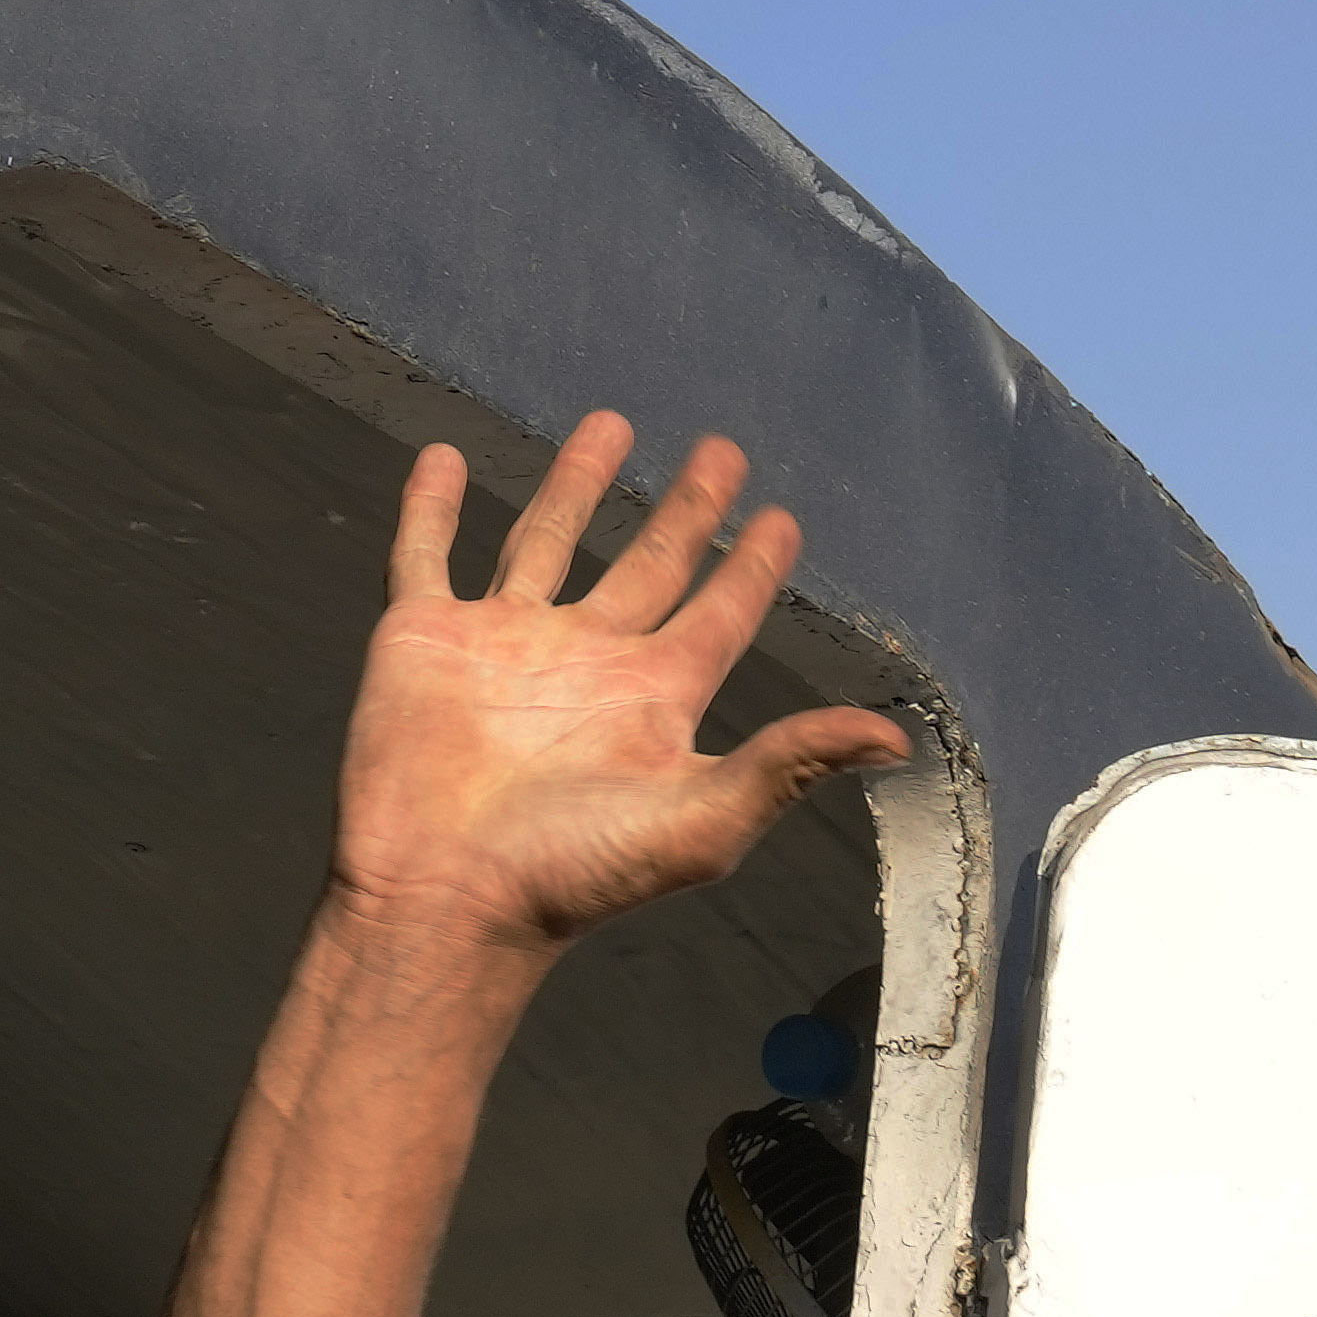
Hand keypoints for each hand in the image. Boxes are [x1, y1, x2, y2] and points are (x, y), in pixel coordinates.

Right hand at [326, 415, 906, 967]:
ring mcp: (502, 644)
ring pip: (544, 540)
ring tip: (611, 423)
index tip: (783, 519)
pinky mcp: (420, 639)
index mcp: (652, 699)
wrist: (447, 893)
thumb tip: (896, 739)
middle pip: (648, 564)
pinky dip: (429, 507)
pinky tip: (440, 457)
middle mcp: (585, 662)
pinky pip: (426, 555)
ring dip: (575, 484)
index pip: (718, 614)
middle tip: (722, 452)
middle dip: (687, 510)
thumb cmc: (573, 871)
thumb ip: (789, 763)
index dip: (752, 568)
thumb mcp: (702, 819)